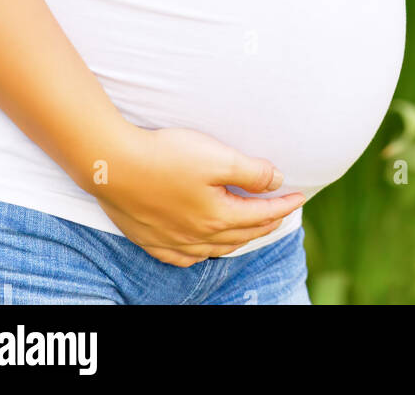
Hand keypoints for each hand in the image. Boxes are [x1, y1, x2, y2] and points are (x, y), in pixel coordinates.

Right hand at [88, 124, 304, 266]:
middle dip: (267, 222)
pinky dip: (204, 252)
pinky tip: (204, 247)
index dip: (284, 204)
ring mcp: (173, 242)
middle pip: (242, 234)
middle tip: (282, 211)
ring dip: (239, 238)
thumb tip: (277, 181)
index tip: (301, 195)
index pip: (262, 214)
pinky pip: (185, 258)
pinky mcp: (152, 240)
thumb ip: (251, 172)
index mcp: (218, 217)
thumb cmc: (167, 156)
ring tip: (251, 228)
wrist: (114, 165)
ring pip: (216, 248)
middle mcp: (198, 237)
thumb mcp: (218, 157)